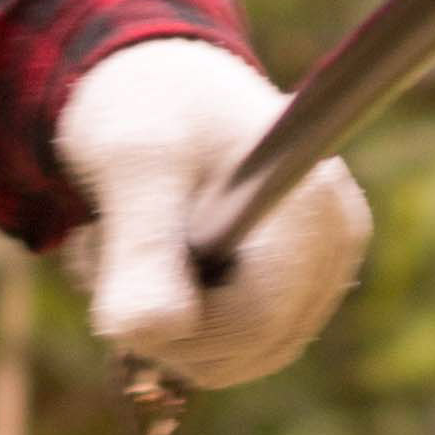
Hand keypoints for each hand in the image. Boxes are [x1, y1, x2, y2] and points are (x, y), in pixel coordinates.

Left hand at [54, 35, 370, 387]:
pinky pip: (238, 342)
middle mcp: (335, 239)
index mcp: (309, 205)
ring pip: (240, 355)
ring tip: (118, 246)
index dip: (173, 326)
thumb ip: (140, 247)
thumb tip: (152, 335)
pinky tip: (148, 259)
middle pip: (252, 348)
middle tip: (99, 246)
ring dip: (163, 321)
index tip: (105, 263)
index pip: (255, 325)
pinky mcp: (302, 281)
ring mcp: (325, 263)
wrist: (156, 79)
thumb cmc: (146, 104)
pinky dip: (180, 318)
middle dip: (161, 320)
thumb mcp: (129, 160)